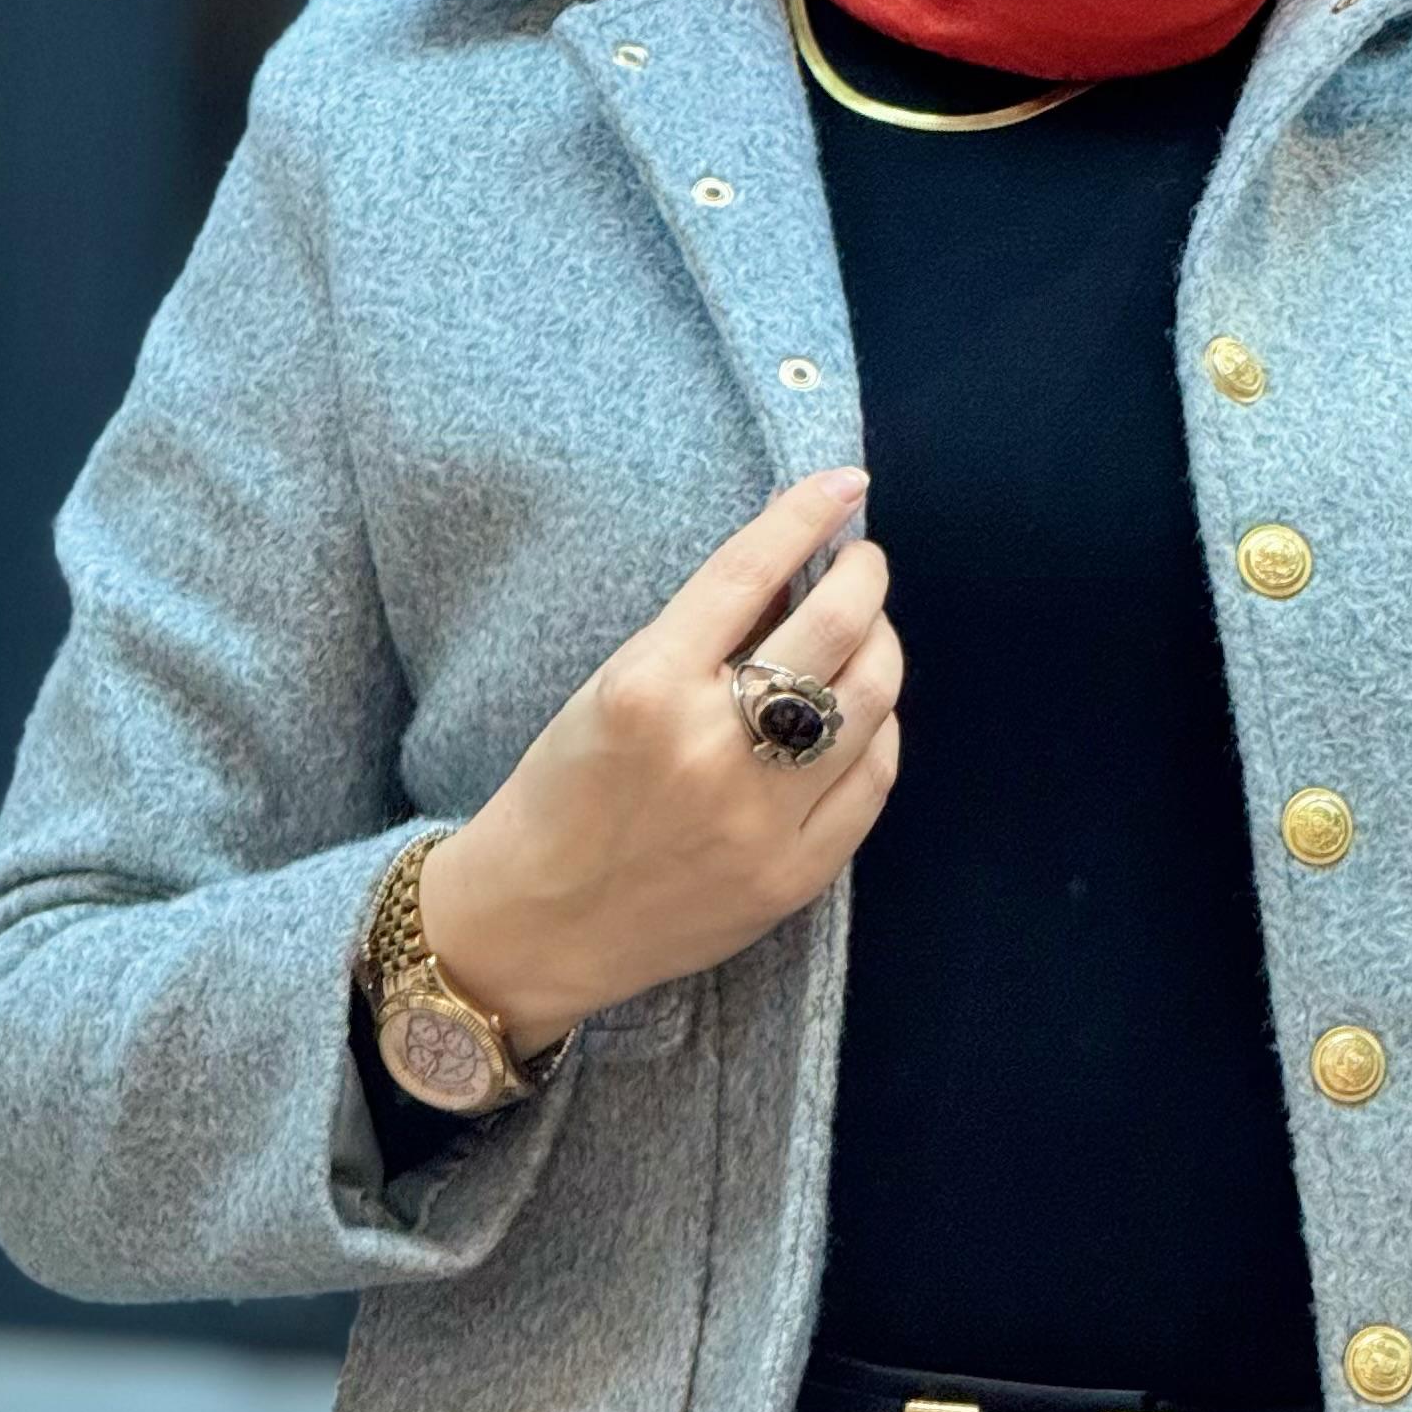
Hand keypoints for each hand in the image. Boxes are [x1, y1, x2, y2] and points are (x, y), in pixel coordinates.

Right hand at [420, 468, 901, 1056]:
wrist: (530, 927)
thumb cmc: (559, 796)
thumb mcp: (603, 691)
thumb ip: (697, 639)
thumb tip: (793, 572)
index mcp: (644, 687)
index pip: (749, 572)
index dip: (806, 516)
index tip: (844, 484)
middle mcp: (708, 747)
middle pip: (833, 629)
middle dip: (862, 577)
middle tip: (861, 563)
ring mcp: (758, 818)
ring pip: (869, 700)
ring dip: (881, 646)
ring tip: (869, 631)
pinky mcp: (791, 875)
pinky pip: (873, 780)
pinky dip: (879, 730)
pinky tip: (865, 712)